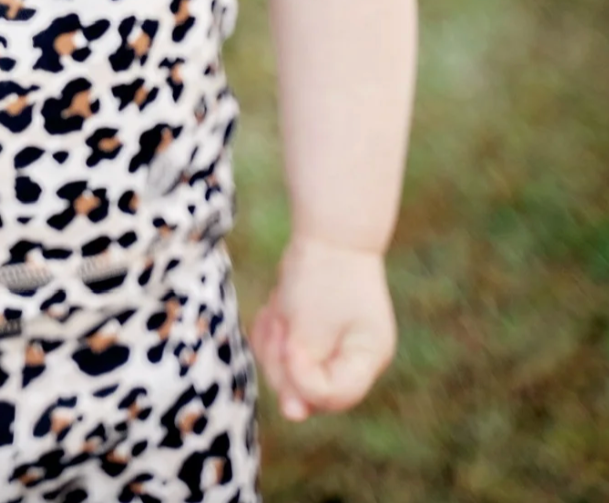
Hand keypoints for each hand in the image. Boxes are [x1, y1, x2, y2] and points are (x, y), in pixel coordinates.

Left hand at [250, 236, 396, 420]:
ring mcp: (335, 344)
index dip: (302, 377)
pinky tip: (273, 305)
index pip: (332, 396)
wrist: (327, 226)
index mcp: (367, 359)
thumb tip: (293, 414)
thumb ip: (301, 373)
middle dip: (283, 355)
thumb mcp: (310, 326)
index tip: (291, 342)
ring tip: (278, 307)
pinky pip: (284, 348)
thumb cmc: (323, 275)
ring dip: (274, 339)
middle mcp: (355, 357)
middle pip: (307, 387)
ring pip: (289, 368)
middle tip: (280, 320)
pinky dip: (274, 328)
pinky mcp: (314, 331)